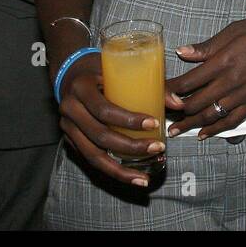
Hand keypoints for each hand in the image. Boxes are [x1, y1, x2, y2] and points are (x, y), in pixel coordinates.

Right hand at [57, 53, 164, 186]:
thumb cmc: (100, 69)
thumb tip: (178, 103)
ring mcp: (67, 127)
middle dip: (131, 147)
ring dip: (120, 169)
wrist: (70, 74)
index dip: (129, 120)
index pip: (104, 109)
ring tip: (144, 177)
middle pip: (100, 136)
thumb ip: (148, 84)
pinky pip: (90, 160)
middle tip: (157, 148)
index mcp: (81, 87)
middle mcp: (70, 109)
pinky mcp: (70, 140)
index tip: (154, 124)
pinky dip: (111, 170)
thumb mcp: (118, 69)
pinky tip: (130, 176)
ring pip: (93, 156)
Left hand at [165, 7, 245, 137]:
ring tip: (175, 131)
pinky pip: (232, 121)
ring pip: (211, 115)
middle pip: (195, 102)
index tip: (158, 93)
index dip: (170, 90)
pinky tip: (204, 134)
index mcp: (223, 61)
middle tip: (161, 113)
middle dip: (176, 110)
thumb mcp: (235, 29)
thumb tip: (182, 52)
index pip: (188, 82)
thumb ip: (208, 46)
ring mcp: (244, 94)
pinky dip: (217, 130)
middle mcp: (231, 82)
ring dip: (190, 124)